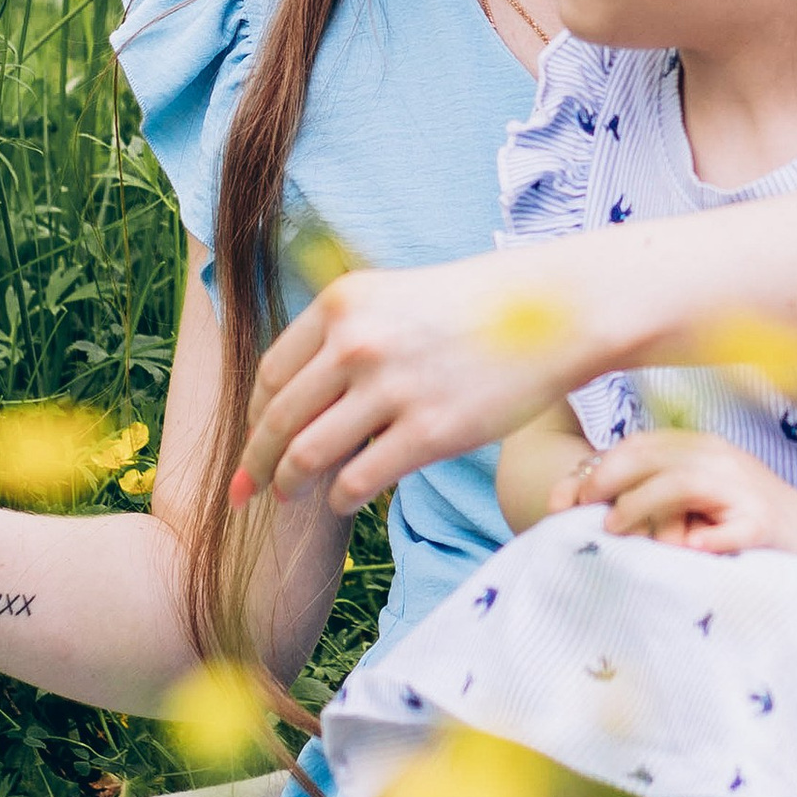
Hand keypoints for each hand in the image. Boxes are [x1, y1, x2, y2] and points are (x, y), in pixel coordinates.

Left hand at [236, 247, 606, 515]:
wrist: (550, 313)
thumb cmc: (471, 309)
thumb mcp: (392, 296)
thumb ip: (343, 334)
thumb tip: (294, 394)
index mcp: (341, 305)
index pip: (271, 375)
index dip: (253, 418)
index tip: (250, 445)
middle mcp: (357, 344)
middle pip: (278, 419)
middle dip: (256, 463)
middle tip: (247, 491)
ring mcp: (392, 389)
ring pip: (307, 455)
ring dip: (289, 485)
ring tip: (290, 498)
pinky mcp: (429, 432)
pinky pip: (357, 481)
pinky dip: (340, 498)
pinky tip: (345, 499)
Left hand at [553, 431, 796, 554]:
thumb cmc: (746, 519)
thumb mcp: (695, 494)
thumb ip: (651, 488)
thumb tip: (582, 496)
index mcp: (701, 447)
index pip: (639, 445)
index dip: (596, 466)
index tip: (561, 498)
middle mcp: (720, 458)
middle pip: (652, 455)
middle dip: (605, 478)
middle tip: (573, 509)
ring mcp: (742, 488)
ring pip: (681, 483)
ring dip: (640, 504)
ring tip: (612, 528)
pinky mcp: (762, 523)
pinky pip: (729, 529)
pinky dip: (704, 539)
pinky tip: (683, 551)